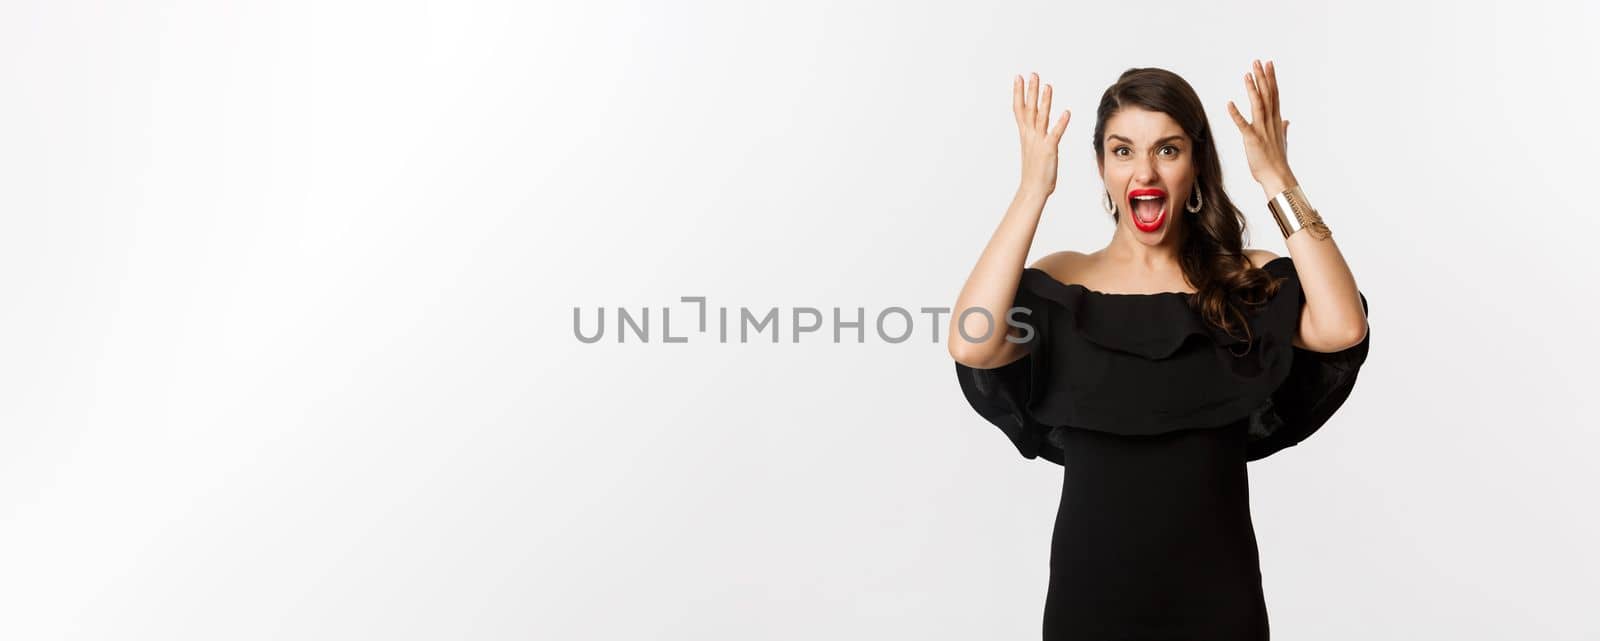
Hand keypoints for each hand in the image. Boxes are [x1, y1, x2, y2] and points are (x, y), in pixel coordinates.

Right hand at [1013, 72, 1070, 195]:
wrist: (1032, 189)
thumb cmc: (1034, 172)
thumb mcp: (1033, 150)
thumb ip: (1035, 137)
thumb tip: (1038, 130)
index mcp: (1025, 134)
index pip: (1020, 109)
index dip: (1018, 93)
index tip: (1018, 78)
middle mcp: (1030, 135)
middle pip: (1029, 109)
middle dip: (1030, 90)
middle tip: (1032, 74)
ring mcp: (1039, 142)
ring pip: (1041, 117)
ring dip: (1045, 101)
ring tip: (1048, 86)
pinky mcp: (1049, 149)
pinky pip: (1055, 134)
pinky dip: (1061, 123)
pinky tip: (1066, 112)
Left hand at [1226, 59, 1295, 195]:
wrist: (1277, 177)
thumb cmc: (1277, 161)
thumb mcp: (1281, 142)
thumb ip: (1283, 129)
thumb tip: (1287, 121)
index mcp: (1276, 121)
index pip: (1274, 95)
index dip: (1271, 79)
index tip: (1269, 65)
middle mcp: (1270, 122)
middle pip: (1267, 95)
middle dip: (1262, 77)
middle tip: (1258, 61)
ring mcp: (1262, 130)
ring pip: (1258, 105)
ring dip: (1253, 89)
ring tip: (1247, 74)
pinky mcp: (1252, 139)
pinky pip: (1242, 125)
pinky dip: (1236, 114)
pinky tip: (1229, 103)